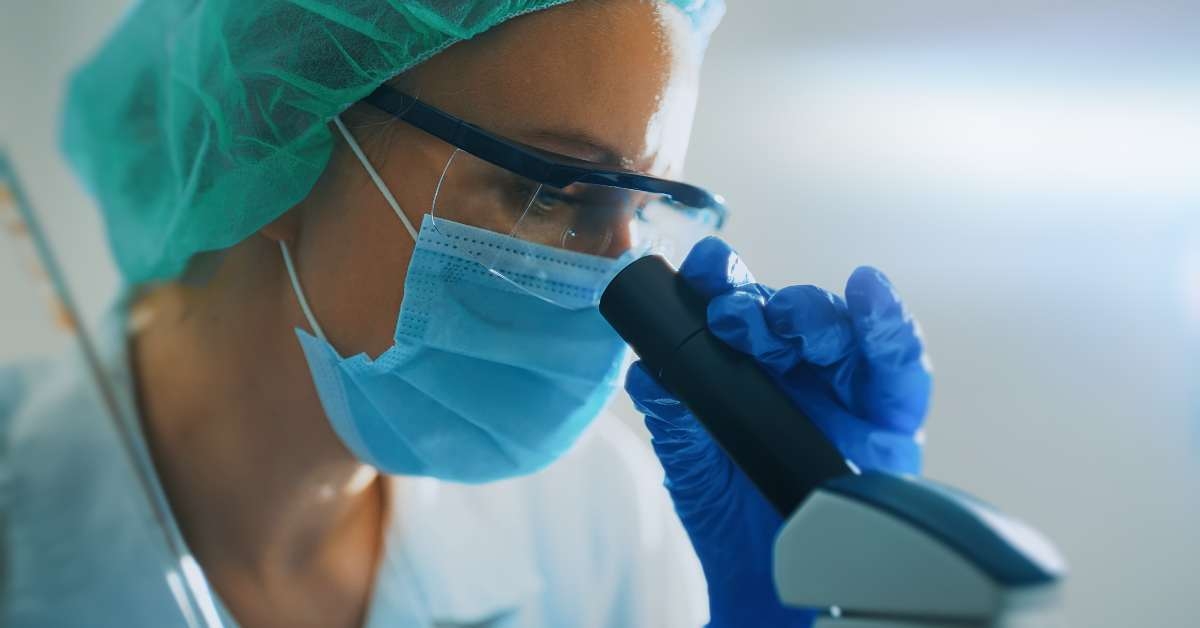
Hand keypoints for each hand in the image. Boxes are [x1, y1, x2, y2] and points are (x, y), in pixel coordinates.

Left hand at [627, 237, 930, 626]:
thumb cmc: (731, 516)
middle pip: (789, 311)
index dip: (721, 279)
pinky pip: (899, 363)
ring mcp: (848, 390)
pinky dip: (888, 322)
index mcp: (750, 369)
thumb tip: (648, 369)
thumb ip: (672, 412)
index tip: (703, 265)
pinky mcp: (892, 419)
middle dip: (760, 304)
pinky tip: (868, 292)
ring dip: (810, 313)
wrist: (765, 585)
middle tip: (731, 317)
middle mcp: (800, 370)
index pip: (738, 308)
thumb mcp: (690, 460)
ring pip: (840, 327)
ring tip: (783, 320)